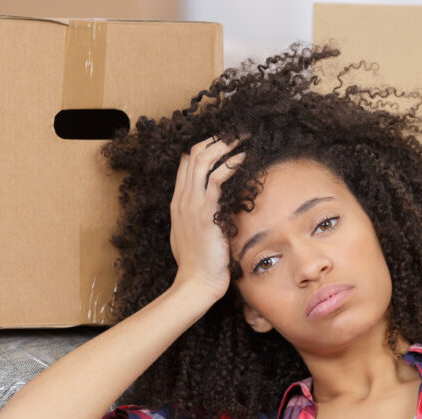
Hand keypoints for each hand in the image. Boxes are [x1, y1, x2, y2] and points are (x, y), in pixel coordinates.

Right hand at [169, 137, 244, 298]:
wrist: (196, 282)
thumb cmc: (198, 264)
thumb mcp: (192, 236)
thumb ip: (196, 218)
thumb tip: (207, 209)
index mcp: (178, 202)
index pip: (186, 163)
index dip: (204, 148)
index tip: (224, 142)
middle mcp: (183, 198)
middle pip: (194, 155)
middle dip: (216, 139)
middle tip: (236, 134)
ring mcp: (192, 203)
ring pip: (203, 159)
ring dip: (224, 144)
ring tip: (242, 138)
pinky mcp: (206, 210)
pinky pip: (217, 177)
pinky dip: (230, 164)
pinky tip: (243, 159)